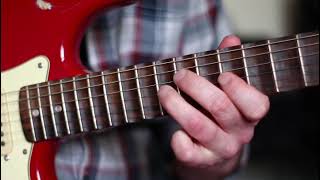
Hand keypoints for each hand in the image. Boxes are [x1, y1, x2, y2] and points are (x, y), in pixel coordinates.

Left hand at [158, 35, 269, 178]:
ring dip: (176, 104)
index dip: (239, 88)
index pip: (256, 104)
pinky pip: (187, 152)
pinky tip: (174, 130)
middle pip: (220, 107)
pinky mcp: (202, 160)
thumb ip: (229, 65)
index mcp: (250, 114)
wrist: (213, 156)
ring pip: (198, 125)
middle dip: (195, 86)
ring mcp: (221, 148)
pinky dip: (177, 139)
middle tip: (179, 75)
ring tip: (163, 91)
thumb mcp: (228, 92)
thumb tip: (231, 40)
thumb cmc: (219, 116)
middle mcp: (240, 133)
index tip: (221, 74)